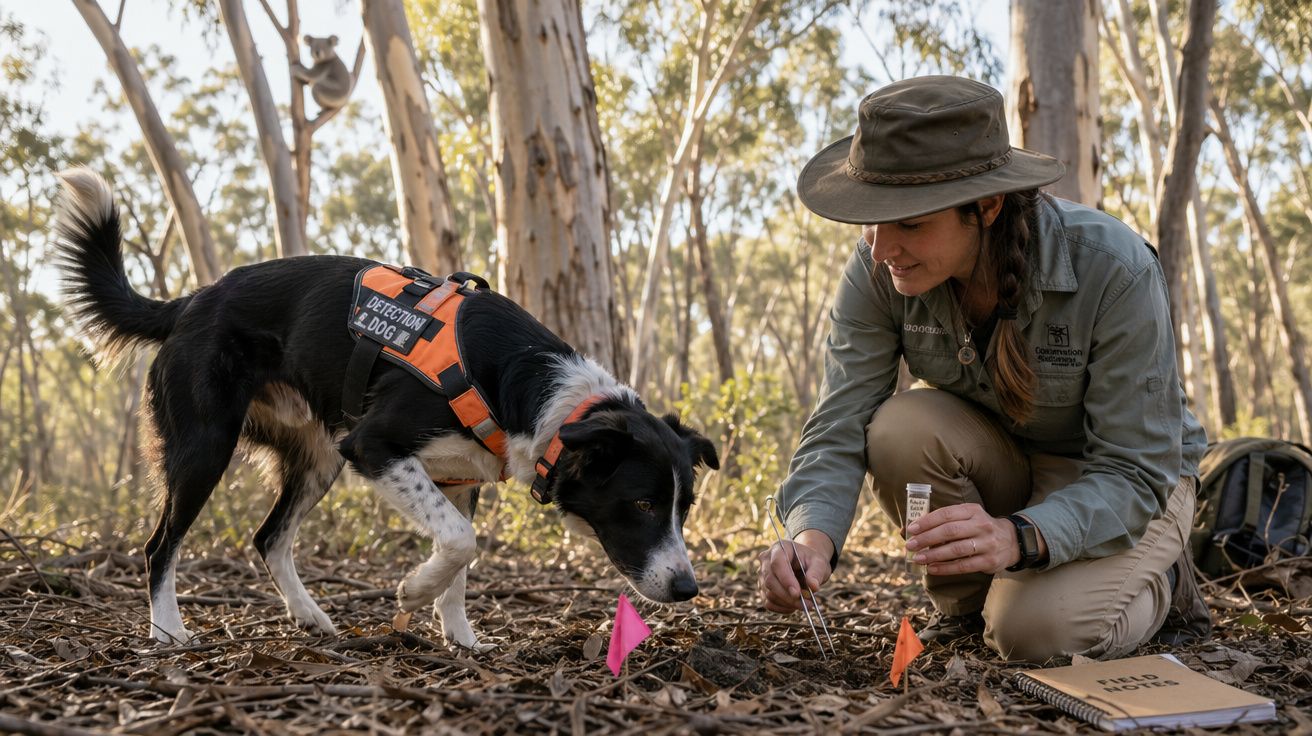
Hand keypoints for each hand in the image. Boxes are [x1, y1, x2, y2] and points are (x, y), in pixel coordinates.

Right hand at [757, 530, 833, 612]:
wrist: (805, 565)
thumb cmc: (811, 561)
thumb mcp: (819, 563)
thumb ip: (817, 572)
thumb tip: (813, 586)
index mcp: (780, 548)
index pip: (777, 563)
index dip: (785, 579)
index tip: (797, 593)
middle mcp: (766, 560)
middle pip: (770, 580)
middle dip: (787, 596)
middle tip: (807, 604)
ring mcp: (762, 575)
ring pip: (769, 593)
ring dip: (788, 603)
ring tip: (806, 604)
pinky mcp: (763, 589)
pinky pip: (768, 603)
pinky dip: (783, 608)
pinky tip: (795, 606)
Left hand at [906, 503, 1024, 574]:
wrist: (1011, 541)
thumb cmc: (978, 528)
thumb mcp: (966, 518)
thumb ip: (943, 522)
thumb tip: (909, 529)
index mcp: (972, 510)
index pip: (946, 514)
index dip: (927, 521)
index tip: (911, 529)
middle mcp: (981, 525)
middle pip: (950, 531)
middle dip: (927, 538)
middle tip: (911, 545)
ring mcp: (987, 543)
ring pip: (956, 549)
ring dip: (934, 554)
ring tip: (918, 558)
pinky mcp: (989, 561)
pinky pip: (963, 566)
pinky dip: (946, 568)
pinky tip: (932, 568)